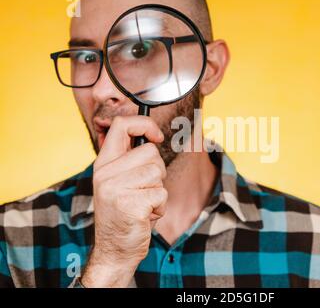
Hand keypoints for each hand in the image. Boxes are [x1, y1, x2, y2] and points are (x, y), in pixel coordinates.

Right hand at [81, 115, 167, 287]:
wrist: (114, 250)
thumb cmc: (124, 214)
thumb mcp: (119, 182)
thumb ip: (129, 160)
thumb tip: (152, 137)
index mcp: (103, 164)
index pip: (121, 126)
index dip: (144, 124)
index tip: (157, 137)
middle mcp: (106, 173)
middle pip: (150, 152)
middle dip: (157, 171)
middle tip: (144, 190)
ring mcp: (115, 189)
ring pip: (157, 172)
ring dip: (158, 191)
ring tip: (143, 204)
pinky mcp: (130, 204)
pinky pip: (161, 193)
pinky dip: (160, 206)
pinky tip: (145, 216)